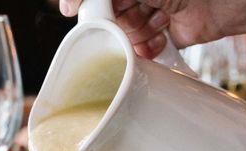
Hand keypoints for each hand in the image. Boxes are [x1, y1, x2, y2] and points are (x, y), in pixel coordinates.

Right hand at [59, 0, 245, 58]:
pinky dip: (147, 51)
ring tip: (145, 35)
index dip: (85, 4)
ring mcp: (161, 8)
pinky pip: (150, 45)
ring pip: (129, 30)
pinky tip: (151, 48)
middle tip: (118, 29)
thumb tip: (69, 1)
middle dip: (113, 22)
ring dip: (131, 38)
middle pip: (113, 11)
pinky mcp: (175, 30)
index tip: (72, 14)